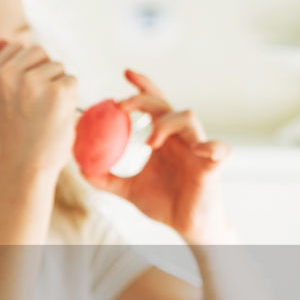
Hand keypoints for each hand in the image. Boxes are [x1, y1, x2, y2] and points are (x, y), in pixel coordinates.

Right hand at [0, 40, 78, 178]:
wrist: (25, 166)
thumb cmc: (17, 132)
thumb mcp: (1, 97)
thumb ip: (3, 67)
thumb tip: (3, 39)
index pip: (20, 47)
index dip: (28, 69)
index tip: (22, 96)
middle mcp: (8, 76)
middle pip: (40, 52)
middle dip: (44, 74)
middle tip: (34, 105)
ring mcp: (32, 83)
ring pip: (58, 67)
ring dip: (57, 87)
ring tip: (43, 113)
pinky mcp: (56, 93)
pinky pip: (71, 81)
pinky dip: (68, 99)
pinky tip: (55, 117)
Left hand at [87, 70, 232, 241]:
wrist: (186, 226)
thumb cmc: (163, 203)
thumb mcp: (127, 190)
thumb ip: (105, 178)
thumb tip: (80, 167)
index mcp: (163, 138)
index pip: (153, 104)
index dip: (142, 86)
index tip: (125, 73)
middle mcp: (180, 138)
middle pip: (164, 105)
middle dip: (143, 99)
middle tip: (121, 106)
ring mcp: (197, 148)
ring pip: (187, 117)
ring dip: (165, 123)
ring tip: (149, 141)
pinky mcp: (213, 165)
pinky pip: (219, 149)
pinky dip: (211, 146)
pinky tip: (199, 150)